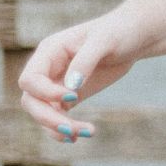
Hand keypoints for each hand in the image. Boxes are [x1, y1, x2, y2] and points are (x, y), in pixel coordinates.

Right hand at [16, 14, 143, 142]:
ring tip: (86, 133)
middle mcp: (48, 70)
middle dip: (48, 118)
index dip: (45, 93)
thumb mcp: (105, 40)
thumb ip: (86, 60)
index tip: (73, 96)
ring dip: (58, 128)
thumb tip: (70, 87)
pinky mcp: (69, 97)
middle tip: (71, 130)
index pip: (30, 79)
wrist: (135, 37)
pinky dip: (66, 128)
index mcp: (49, 51)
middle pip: (31, 101)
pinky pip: (58, 117)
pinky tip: (82, 134)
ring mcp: (56, 84)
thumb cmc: (118, 31)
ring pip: (43, 113)